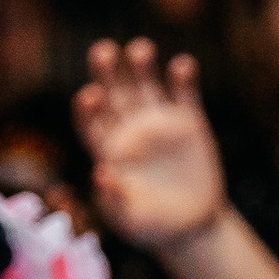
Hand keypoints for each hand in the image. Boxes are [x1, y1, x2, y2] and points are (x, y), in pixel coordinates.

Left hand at [74, 38, 227, 252]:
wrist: (192, 228)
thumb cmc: (153, 227)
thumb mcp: (130, 221)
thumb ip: (113, 201)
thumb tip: (100, 172)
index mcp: (109, 149)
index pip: (90, 119)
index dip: (87, 106)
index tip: (90, 96)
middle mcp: (130, 128)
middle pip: (112, 90)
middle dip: (105, 69)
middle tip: (103, 52)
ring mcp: (159, 122)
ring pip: (144, 82)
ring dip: (140, 63)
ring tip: (141, 50)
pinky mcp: (189, 121)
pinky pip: (184, 92)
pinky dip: (183, 76)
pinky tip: (182, 66)